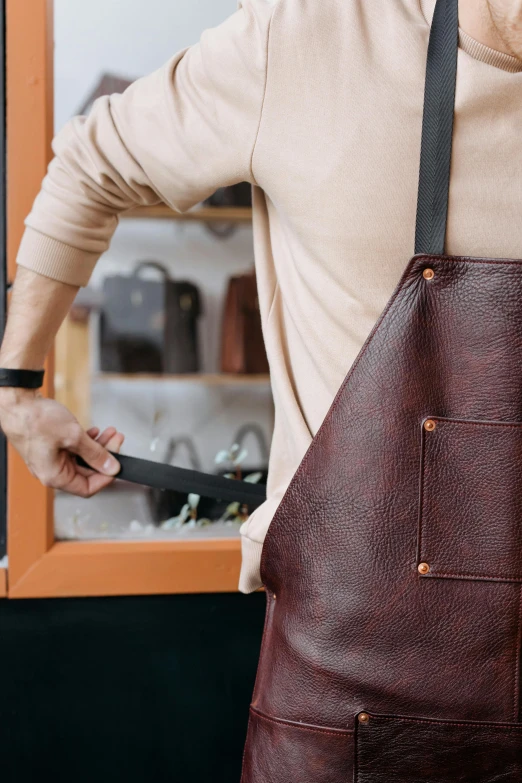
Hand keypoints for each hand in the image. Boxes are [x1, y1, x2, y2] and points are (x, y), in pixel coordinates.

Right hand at [0, 389, 123, 496]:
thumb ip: (95, 454)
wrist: (17, 402)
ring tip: (109, 432)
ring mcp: (50, 459)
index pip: (88, 488)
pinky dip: (85, 442)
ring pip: (82, 459)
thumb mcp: (73, 436)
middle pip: (87, 472)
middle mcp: (52, 471)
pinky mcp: (50, 447)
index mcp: (54, 476)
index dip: (106, 476)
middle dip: (105, 456)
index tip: (118, 463)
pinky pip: (73, 450)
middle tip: (117, 440)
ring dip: (98, 446)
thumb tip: (111, 467)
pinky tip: (93, 432)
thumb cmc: (35, 420)